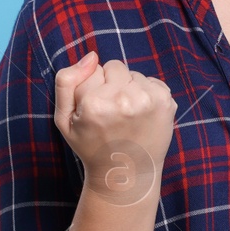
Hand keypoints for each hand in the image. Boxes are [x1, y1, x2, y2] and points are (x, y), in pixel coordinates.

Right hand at [53, 51, 177, 206]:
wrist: (126, 173)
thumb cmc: (92, 146)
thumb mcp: (64, 119)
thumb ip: (66, 81)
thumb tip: (91, 56)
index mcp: (94, 103)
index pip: (93, 69)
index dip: (92, 88)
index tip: (96, 111)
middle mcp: (123, 99)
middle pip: (115, 67)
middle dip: (112, 84)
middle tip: (112, 113)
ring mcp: (147, 100)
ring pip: (134, 74)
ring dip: (130, 89)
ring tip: (128, 117)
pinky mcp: (165, 101)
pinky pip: (151, 81)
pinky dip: (147, 94)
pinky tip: (142, 115)